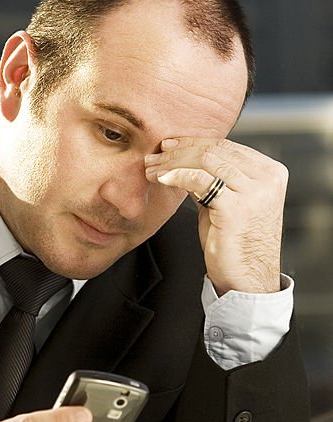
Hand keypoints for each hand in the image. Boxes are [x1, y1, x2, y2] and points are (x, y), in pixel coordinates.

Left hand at [145, 137, 286, 294]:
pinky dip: (177, 176)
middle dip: (178, 151)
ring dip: (173, 163)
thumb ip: (213, 179)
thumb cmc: (235, 244)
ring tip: (152, 169)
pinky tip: (162, 179)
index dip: (193, 142)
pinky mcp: (237, 207)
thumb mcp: (226, 202)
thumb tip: (184, 159)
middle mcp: (267, 177)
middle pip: (215, 149)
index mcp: (270, 172)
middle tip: (153, 156)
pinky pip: (200, 180)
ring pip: (206, 160)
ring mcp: (255, 191)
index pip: (226, 145)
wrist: (248, 279)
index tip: (168, 145)